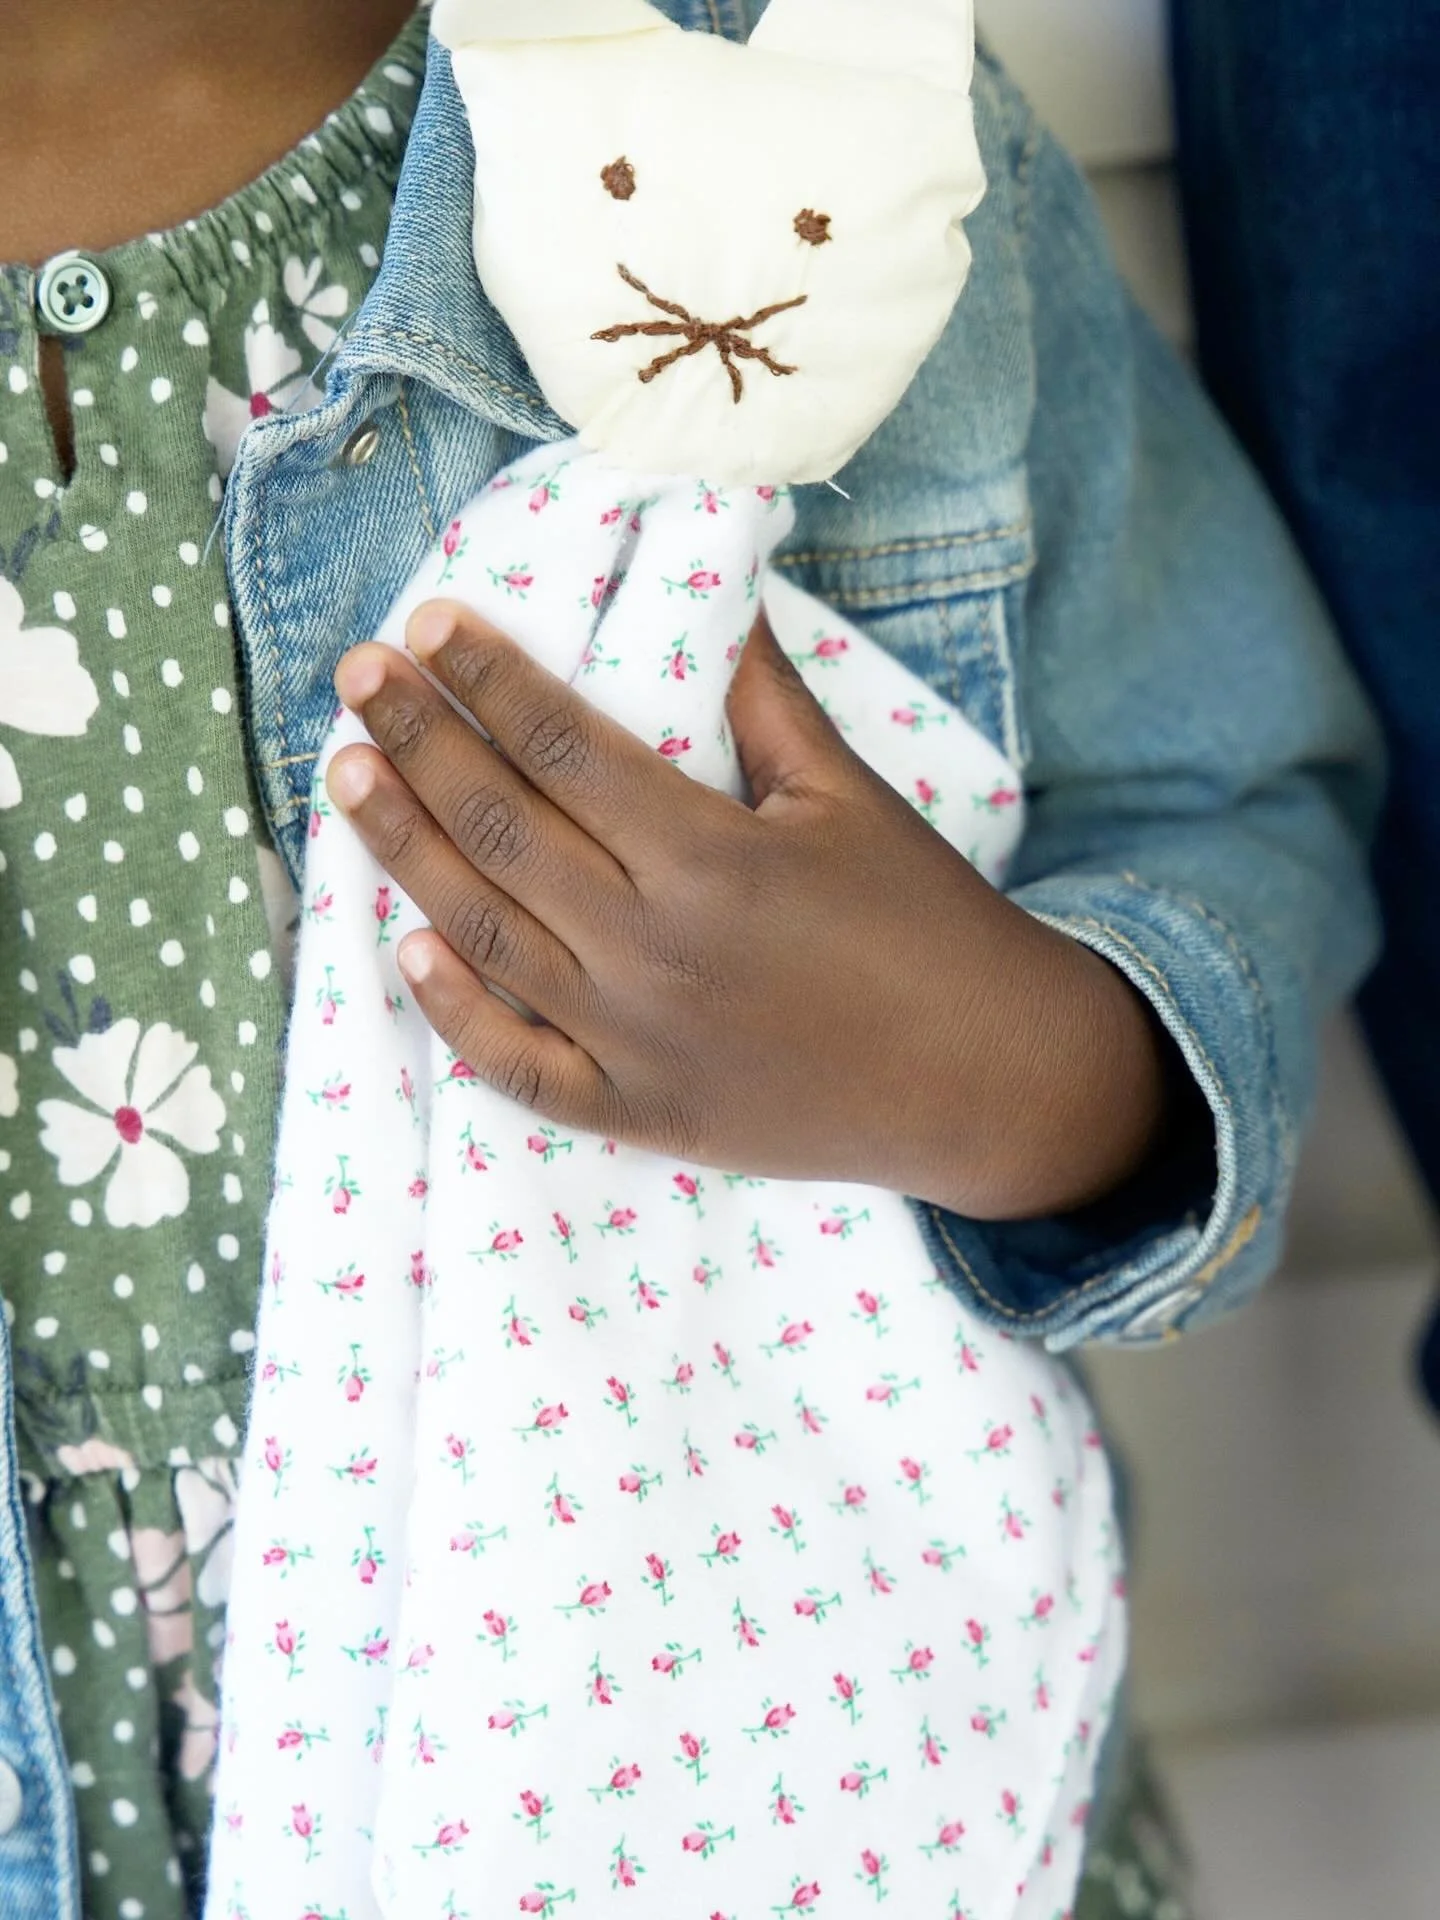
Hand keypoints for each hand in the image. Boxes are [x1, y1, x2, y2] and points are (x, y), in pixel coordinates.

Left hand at [327, 601, 1173, 1219]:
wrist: (985, 1078)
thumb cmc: (924, 923)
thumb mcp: (851, 796)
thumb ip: (763, 701)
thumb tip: (707, 598)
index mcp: (711, 858)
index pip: (564, 748)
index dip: (488, 679)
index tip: (430, 622)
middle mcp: (654, 949)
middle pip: (503, 828)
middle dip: (418, 741)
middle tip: (356, 675)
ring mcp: (637, 1042)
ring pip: (486, 935)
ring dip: (406, 851)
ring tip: (347, 775)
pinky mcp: (639, 1112)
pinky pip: (521, 1068)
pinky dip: (457, 1014)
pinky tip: (405, 951)